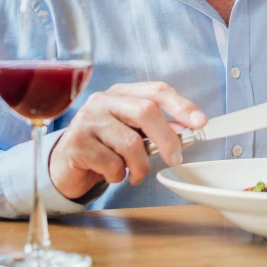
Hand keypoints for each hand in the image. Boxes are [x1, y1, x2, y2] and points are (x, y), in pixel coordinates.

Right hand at [48, 81, 206, 199]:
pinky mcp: (76, 143)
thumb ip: (157, 129)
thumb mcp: (132, 134)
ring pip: (131, 143)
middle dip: (167, 138)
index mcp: (121, 93)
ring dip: (140, 166)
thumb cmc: (105, 148)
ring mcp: (87, 120)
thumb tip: (188, 130)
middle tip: (175, 159)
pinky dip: (118, 176)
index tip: (200, 122)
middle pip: (146, 111)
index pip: (156, 90)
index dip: (181, 105)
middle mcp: (103, 101)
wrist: (65, 166)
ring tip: (134, 173)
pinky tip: (111, 174)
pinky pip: (112, 164)